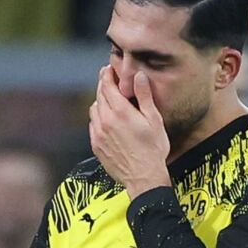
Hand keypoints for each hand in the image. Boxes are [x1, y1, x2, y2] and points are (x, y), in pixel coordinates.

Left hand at [89, 66, 171, 197]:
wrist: (143, 178)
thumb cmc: (153, 150)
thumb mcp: (154, 120)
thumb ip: (144, 96)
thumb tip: (139, 76)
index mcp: (120, 112)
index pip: (107, 85)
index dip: (107, 75)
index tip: (109, 69)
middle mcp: (105, 120)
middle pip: (99, 95)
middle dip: (103, 85)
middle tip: (109, 80)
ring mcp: (98, 134)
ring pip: (94, 109)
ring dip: (100, 102)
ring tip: (110, 101)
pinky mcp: (96, 145)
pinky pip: (93, 125)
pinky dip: (98, 118)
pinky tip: (108, 121)